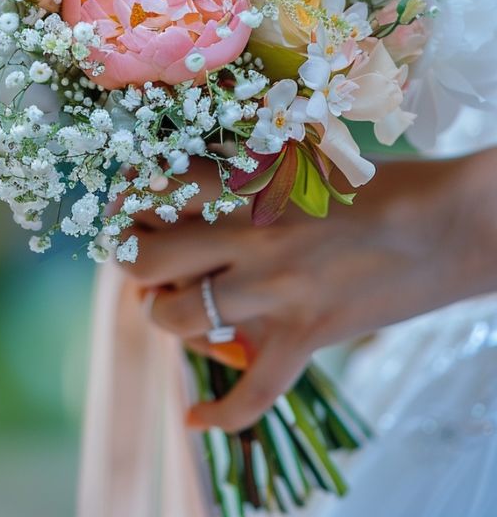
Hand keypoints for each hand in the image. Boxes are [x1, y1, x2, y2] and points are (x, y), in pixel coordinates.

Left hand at [122, 148, 496, 431]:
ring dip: (166, 316)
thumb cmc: (384, 184)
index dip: (133, 197)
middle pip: (151, 260)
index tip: (131, 202)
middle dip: (133, 261)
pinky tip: (194, 417)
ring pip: (182, 320)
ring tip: (172, 308)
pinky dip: (219, 413)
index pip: (161, 188)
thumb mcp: (307, 164)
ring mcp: (277, 295)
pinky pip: (251, 394)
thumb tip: (199, 193)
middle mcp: (252, 241)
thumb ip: (252, 179)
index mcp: (253, 187)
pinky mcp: (306, 340)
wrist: (451, 226)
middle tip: (141, 257)